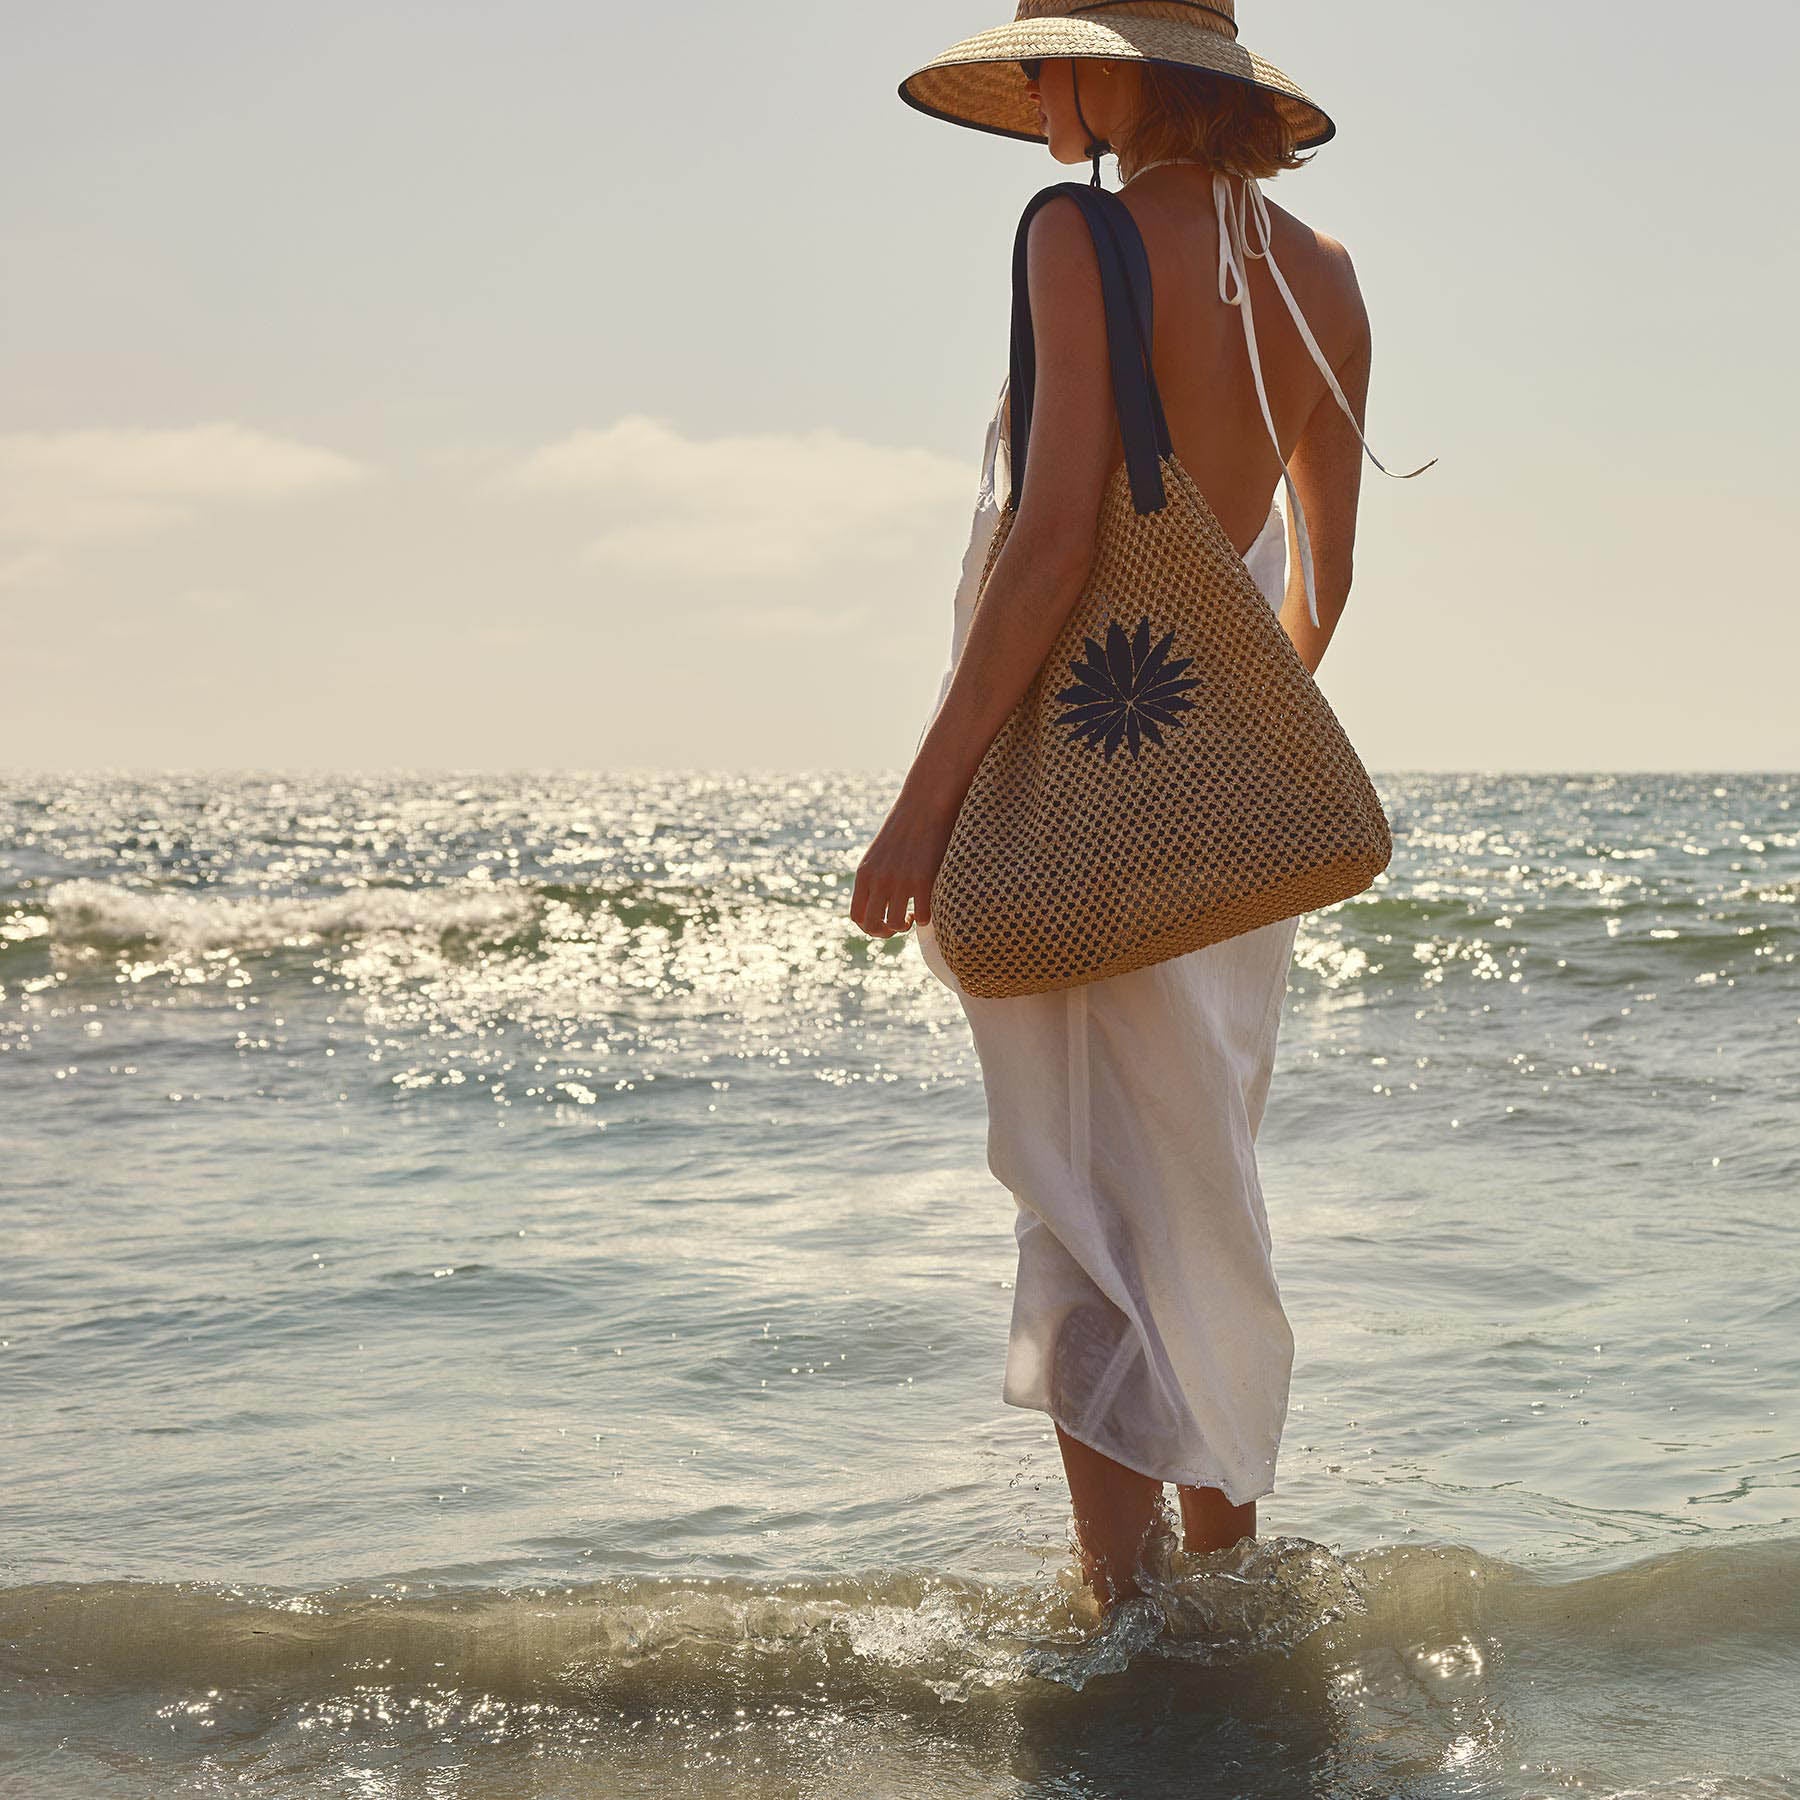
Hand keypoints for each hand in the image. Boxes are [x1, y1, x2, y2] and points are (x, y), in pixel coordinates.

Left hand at [849, 786, 959, 938]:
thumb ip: (876, 876)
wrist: (924, 802)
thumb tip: (880, 900)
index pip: (856, 916)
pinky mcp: (923, 879)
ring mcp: (900, 881)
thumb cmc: (905, 826)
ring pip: (896, 924)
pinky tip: (930, 906)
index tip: (884, 921)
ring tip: (915, 914)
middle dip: (885, 933)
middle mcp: (878, 880)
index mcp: (864, 874)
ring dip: (906, 925)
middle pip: (872, 925)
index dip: (869, 927)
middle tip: (900, 924)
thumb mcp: (880, 852)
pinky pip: (924, 915)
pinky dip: (927, 918)